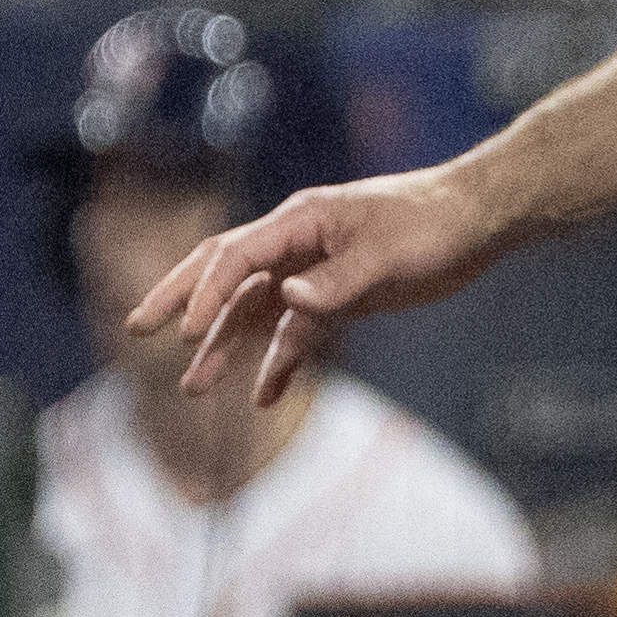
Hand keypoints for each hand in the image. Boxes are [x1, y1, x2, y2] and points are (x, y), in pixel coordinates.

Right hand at [124, 168, 514, 403]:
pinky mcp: (337, 298)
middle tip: (138, 329)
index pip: (236, 256)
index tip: (186, 334)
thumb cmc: (433, 222)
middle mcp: (296, 245)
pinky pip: (296, 334)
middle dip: (181, 301)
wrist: (478, 219)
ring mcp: (314, 272)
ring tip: (193, 388)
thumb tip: (290, 300)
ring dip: (225, 347)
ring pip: (255, 312)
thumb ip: (338, 279)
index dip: (206, 292)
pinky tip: (262, 397)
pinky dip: (279, 364)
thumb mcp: (389, 253)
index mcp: (300, 221)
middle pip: (223, 273)